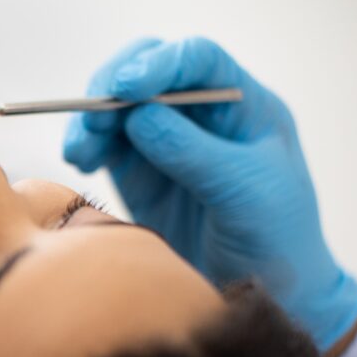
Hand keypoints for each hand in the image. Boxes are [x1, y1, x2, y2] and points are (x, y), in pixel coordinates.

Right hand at [63, 37, 356, 350]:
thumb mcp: (246, 193)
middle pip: (147, 72)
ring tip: (80, 150)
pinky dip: (85, 145)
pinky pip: (104, 145)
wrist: (267, 295)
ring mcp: (166, 144)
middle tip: (92, 120)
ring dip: (91, 119)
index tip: (127, 86)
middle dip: (112, 88)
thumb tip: (139, 115)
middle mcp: (201, 116)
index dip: (159, 63)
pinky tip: (78, 160)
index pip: (197, 61)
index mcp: (242, 106)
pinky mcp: (139, 174)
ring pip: (117, 108)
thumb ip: (194, 153)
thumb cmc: (277, 240)